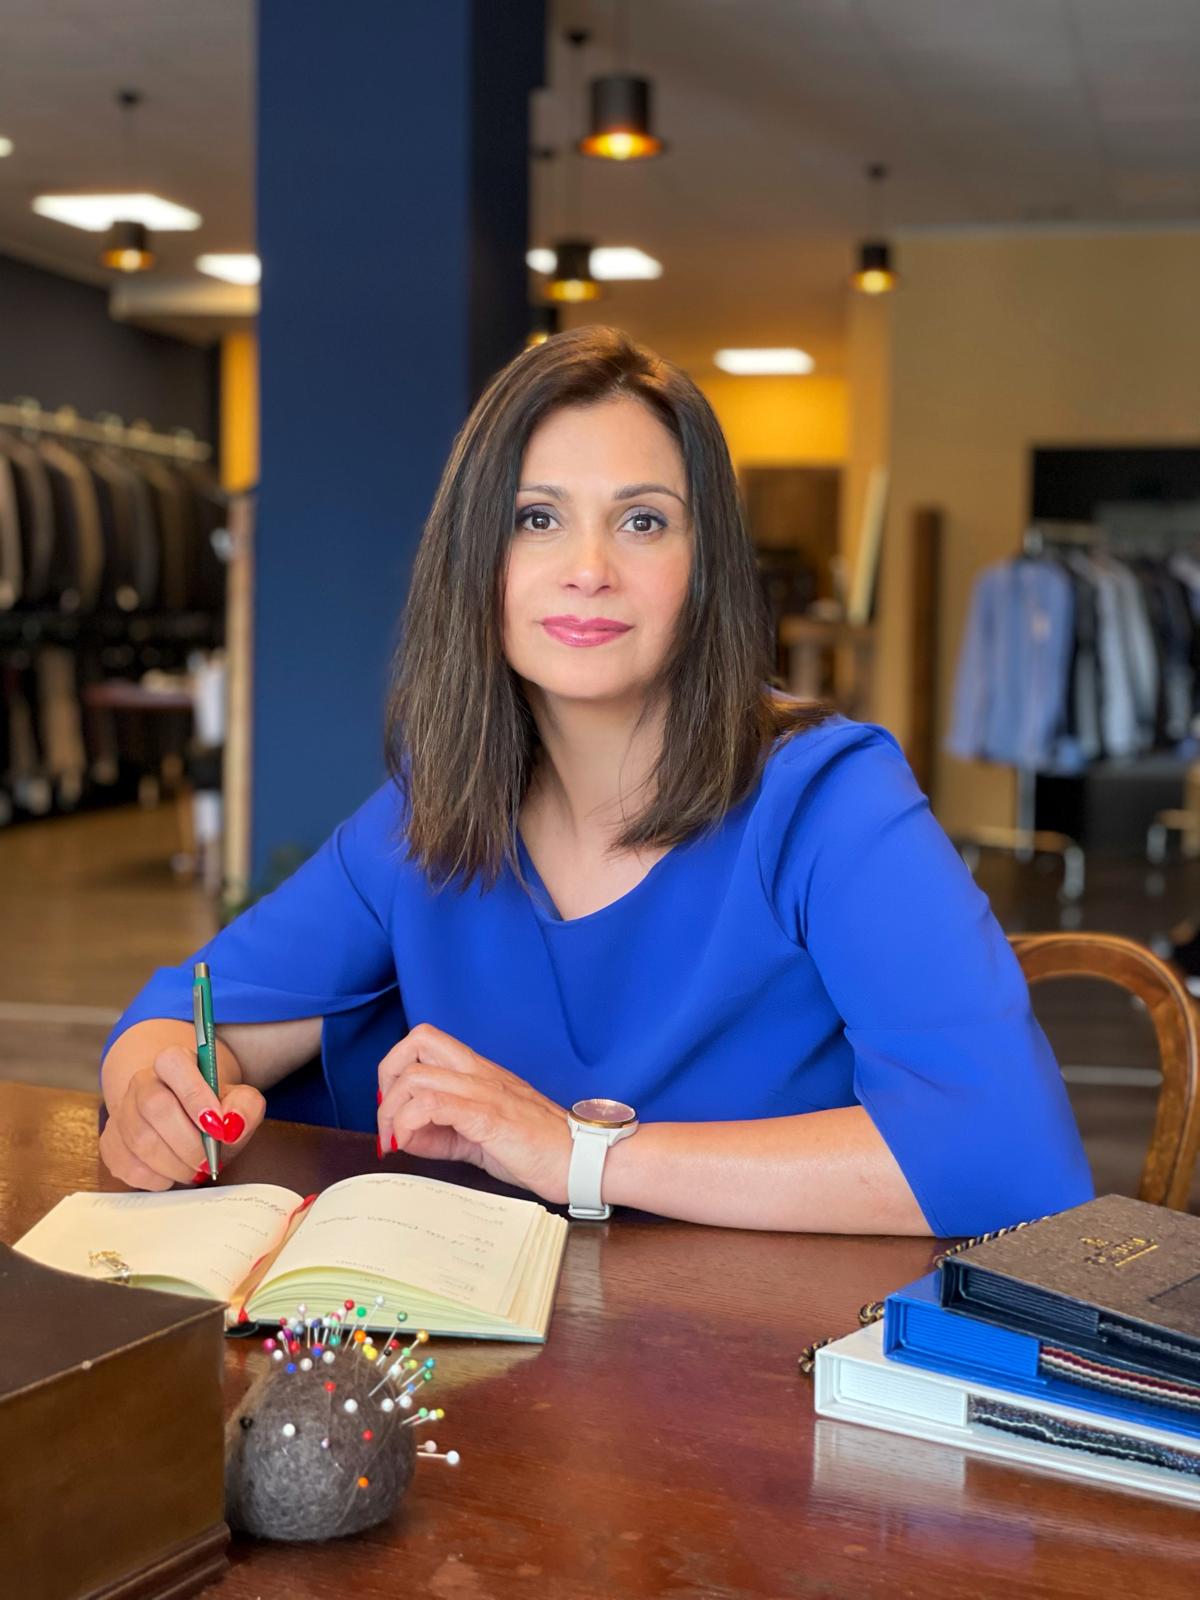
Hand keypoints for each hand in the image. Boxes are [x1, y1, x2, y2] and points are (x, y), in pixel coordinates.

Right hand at [99, 1044, 265, 1190]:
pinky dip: (157, 1178)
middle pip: (155, 1107)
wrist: (187, 1120)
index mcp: (173, 1062)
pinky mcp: (111, 1143)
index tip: (217, 1126)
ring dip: (174, 1164)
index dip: (195, 1095)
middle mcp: (142, 1082)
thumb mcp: (240, 1102)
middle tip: (208, 1161)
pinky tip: (173, 1173)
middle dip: (187, 1142)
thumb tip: (231, 1126)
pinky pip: (128, 1166)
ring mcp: (122, 1112)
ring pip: (140, 1141)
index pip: (173, 1064)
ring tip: (195, 1168)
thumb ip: (245, 1108)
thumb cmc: (214, 1110)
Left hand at [377, 1024, 570, 1201]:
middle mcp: (479, 1074)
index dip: (396, 1068)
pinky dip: (409, 1123)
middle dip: (386, 1079)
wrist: (580, 1160)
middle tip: (388, 1121)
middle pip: (416, 1041)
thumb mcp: (479, 1138)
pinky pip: (434, 1105)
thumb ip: (442, 1134)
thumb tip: (404, 1136)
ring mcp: (485, 1092)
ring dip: (392, 1109)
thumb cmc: (538, 1149)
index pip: (425, 1041)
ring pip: (417, 1075)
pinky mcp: (489, 1117)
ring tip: (397, 1140)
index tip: (393, 1110)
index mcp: (479, 1072)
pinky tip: (410, 1145)